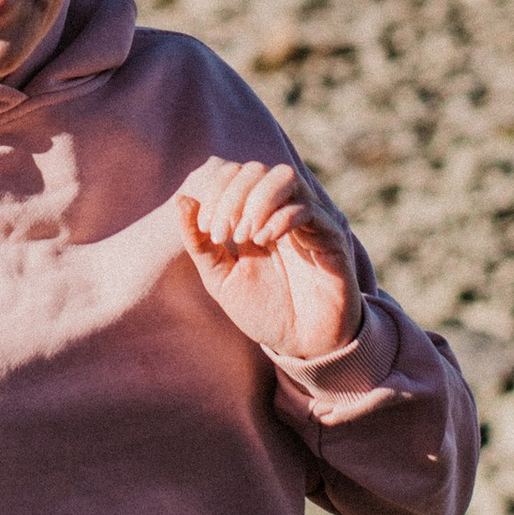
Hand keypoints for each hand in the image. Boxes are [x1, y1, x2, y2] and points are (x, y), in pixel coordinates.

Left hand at [174, 160, 362, 365]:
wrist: (301, 345)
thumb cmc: (263, 310)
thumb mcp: (220, 278)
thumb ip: (199, 243)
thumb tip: (182, 201)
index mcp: (255, 215)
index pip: (235, 173)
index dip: (216, 192)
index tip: (207, 230)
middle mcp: (282, 211)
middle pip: (257, 169)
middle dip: (232, 196)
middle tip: (223, 234)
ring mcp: (308, 220)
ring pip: (285, 176)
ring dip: (257, 200)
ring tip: (246, 236)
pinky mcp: (330, 237)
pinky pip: (307, 208)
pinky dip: (280, 218)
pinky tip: (264, 242)